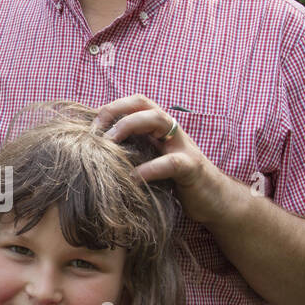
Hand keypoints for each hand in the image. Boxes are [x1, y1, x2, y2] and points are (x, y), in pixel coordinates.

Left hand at [95, 93, 227, 224]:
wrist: (214, 200)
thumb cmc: (176, 183)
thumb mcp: (152, 163)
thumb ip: (133, 153)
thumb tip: (95, 155)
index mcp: (159, 128)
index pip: (134, 103)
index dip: (110, 108)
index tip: (89, 127)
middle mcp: (171, 130)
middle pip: (143, 104)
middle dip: (115, 112)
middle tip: (95, 133)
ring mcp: (183, 146)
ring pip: (158, 120)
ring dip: (129, 126)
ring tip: (109, 144)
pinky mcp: (192, 168)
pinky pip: (171, 162)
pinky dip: (150, 169)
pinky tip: (134, 178)